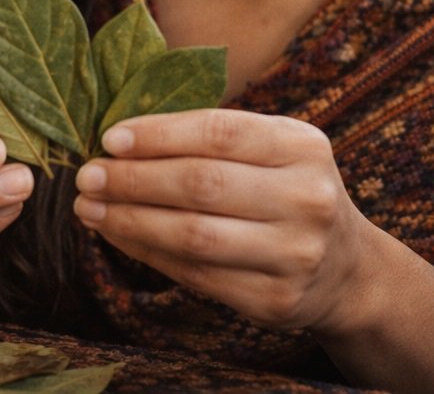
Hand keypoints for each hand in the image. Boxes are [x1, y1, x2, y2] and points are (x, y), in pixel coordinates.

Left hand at [71, 108, 373, 333]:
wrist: (346, 269)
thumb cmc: (288, 192)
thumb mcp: (274, 150)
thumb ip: (212, 137)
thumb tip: (121, 135)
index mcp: (303, 147)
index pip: (219, 132)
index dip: (159, 134)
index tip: (109, 138)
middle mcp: (305, 199)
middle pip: (201, 184)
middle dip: (133, 179)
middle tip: (87, 175)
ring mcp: (293, 254)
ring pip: (193, 235)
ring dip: (130, 220)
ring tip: (90, 208)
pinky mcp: (275, 300)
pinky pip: (196, 275)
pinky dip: (148, 252)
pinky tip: (120, 235)